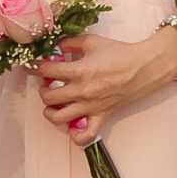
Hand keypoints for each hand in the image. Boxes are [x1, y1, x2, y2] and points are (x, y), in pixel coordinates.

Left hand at [33, 32, 176, 134]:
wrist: (145, 66)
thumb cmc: (120, 52)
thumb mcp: (92, 41)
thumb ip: (70, 42)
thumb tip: (56, 47)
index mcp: (79, 70)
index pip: (45, 71)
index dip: (33, 67)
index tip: (31, 66)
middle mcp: (82, 91)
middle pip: (48, 97)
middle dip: (42, 90)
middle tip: (46, 85)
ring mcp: (92, 106)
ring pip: (59, 118)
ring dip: (51, 112)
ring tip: (54, 105)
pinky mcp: (102, 115)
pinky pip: (86, 135)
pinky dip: (76, 136)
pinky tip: (71, 128)